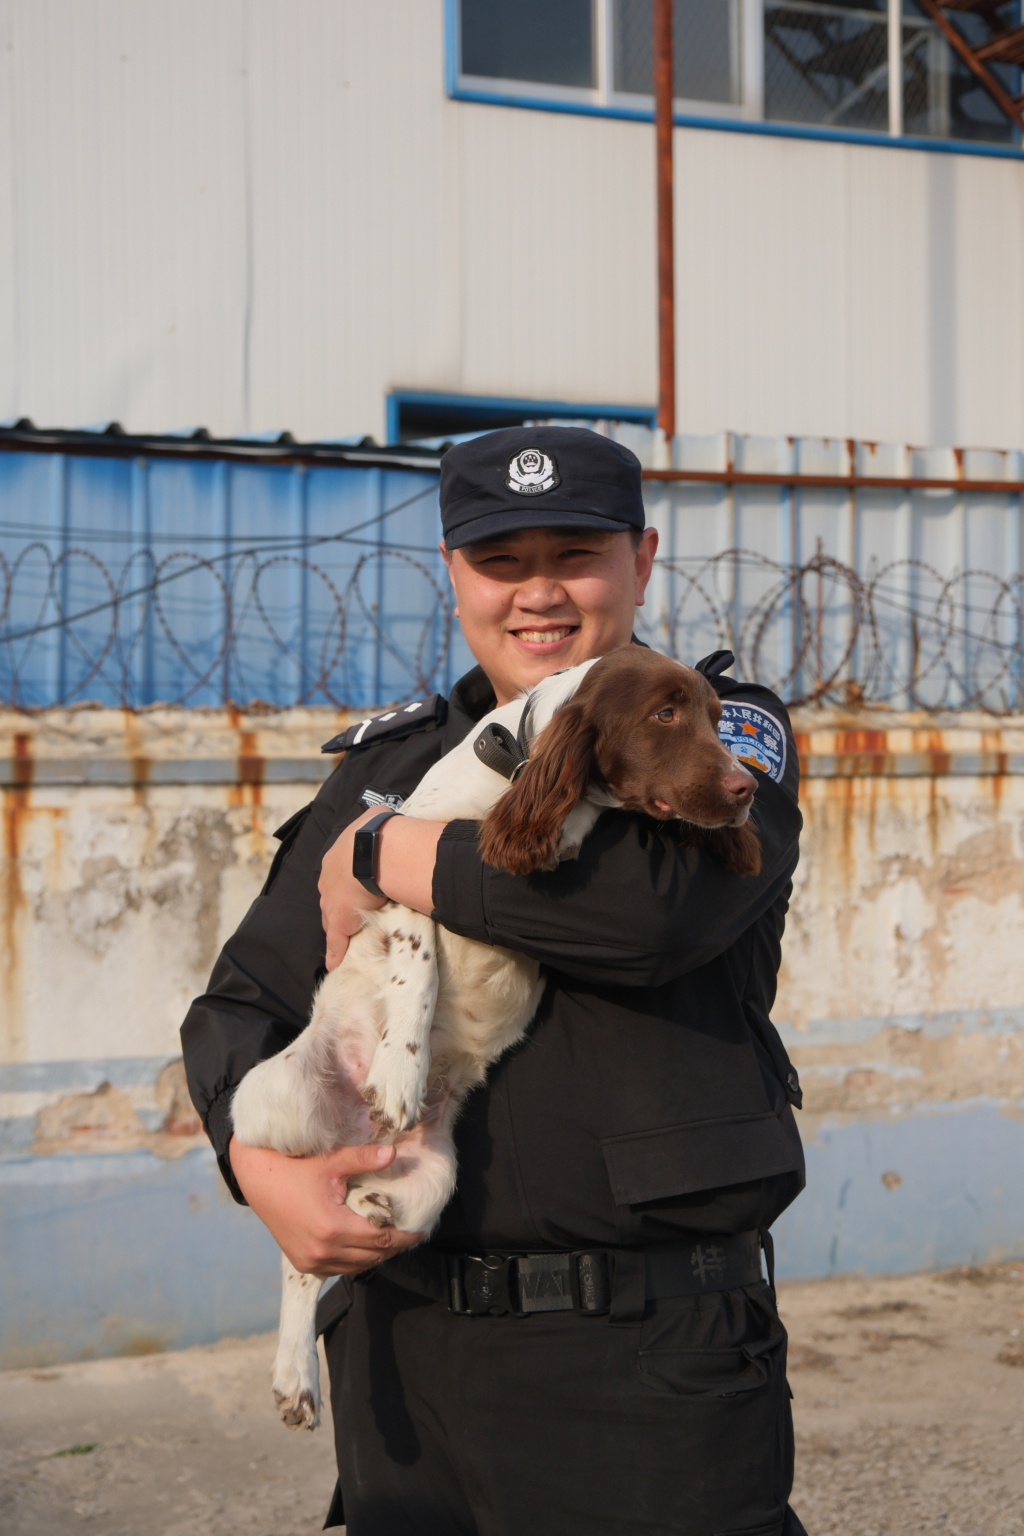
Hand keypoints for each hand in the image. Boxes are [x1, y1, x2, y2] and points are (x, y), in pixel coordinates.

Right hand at [229, 1135, 425, 1274]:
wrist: (259, 1181)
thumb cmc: (295, 1169)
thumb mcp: (331, 1162)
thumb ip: (364, 1159)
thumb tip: (393, 1154)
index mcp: (333, 1228)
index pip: (381, 1238)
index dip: (405, 1236)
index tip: (421, 1230)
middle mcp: (322, 1251)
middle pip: (373, 1256)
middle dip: (394, 1246)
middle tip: (410, 1233)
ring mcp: (311, 1261)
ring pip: (357, 1267)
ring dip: (376, 1255)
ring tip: (391, 1239)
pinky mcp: (304, 1264)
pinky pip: (339, 1269)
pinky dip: (356, 1260)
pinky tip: (364, 1246)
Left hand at [319, 808, 447, 970]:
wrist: (372, 851)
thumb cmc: (376, 832)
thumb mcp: (375, 819)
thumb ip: (377, 818)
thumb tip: (385, 812)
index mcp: (335, 857)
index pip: (336, 876)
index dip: (344, 884)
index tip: (351, 890)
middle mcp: (328, 879)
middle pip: (330, 897)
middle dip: (339, 905)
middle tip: (349, 913)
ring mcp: (332, 901)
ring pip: (332, 918)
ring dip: (340, 927)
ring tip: (345, 938)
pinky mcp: (339, 922)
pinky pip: (335, 942)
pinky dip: (335, 953)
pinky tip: (334, 964)